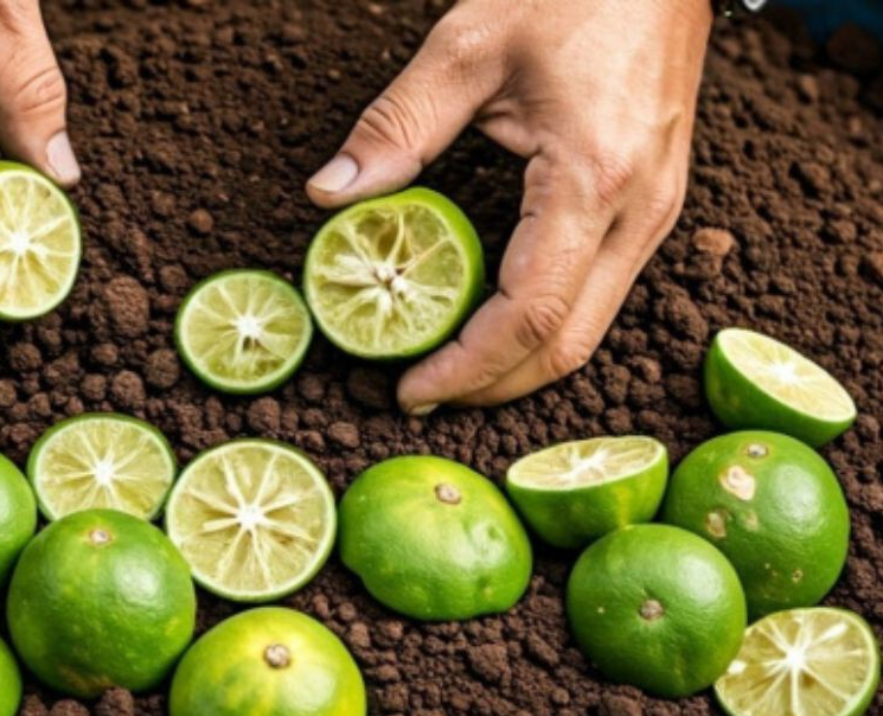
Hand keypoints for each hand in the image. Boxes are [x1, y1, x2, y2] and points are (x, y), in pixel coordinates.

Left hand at [307, 0, 711, 409]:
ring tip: (448, 370)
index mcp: (594, 179)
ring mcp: (657, 213)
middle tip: (422, 397)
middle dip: (492, 388)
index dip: (467, 368)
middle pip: (569, 345)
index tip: (409, 390)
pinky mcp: (654, 205)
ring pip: (591, 328)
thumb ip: (395, 127)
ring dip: (519, 364)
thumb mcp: (467, 47)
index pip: (531, 316)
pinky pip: (601, 293)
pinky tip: (492, 322)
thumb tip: (328, 195)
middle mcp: (641, 212)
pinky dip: (544, 325)